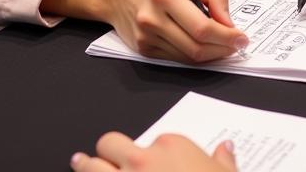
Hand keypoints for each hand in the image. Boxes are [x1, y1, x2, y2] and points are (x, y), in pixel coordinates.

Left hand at [72, 133, 236, 171]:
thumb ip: (223, 162)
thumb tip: (226, 149)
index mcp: (170, 147)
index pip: (149, 139)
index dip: (149, 155)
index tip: (154, 165)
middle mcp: (142, 161)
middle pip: (111, 143)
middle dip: (108, 151)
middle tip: (107, 158)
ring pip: (92, 167)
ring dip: (85, 166)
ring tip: (78, 162)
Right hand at [103, 0, 247, 62]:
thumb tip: (230, 23)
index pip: (202, 27)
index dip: (226, 37)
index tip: (242, 39)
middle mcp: (153, 18)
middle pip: (196, 47)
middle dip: (223, 49)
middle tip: (238, 46)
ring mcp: (146, 38)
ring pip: (188, 57)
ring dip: (212, 55)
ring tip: (224, 46)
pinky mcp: (144, 50)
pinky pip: (177, 59)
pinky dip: (195, 56)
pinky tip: (204, 47)